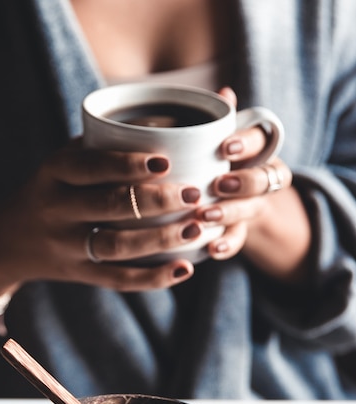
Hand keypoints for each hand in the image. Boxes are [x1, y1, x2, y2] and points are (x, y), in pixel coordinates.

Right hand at [0, 137, 204, 294]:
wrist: (7, 241)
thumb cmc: (51, 190)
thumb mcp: (63, 161)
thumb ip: (101, 145)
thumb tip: (167, 122)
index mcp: (54, 172)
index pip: (90, 166)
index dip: (127, 164)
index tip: (165, 160)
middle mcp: (57, 209)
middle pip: (109, 206)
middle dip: (155, 200)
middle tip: (194, 194)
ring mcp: (68, 246)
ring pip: (117, 246)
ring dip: (160, 239)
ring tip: (196, 229)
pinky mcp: (80, 274)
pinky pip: (119, 279)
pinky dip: (153, 278)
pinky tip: (184, 269)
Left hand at [198, 88, 310, 281]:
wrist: (229, 198)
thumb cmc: (216, 159)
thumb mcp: (215, 139)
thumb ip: (218, 120)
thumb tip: (224, 92)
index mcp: (257, 148)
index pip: (261, 140)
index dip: (246, 143)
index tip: (226, 147)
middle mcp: (262, 175)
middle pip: (263, 179)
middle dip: (243, 182)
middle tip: (218, 185)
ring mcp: (253, 205)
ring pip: (251, 209)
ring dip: (229, 213)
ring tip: (204, 216)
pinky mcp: (241, 230)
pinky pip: (239, 239)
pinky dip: (226, 245)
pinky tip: (211, 249)